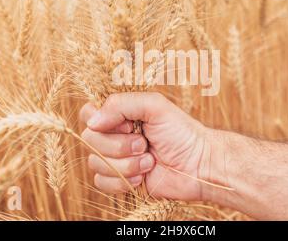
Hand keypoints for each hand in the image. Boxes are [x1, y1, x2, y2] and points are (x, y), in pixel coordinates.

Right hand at [79, 92, 210, 200]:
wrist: (199, 165)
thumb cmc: (181, 132)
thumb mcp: (154, 106)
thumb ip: (121, 104)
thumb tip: (92, 121)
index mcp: (120, 115)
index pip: (88, 114)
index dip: (101, 121)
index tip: (127, 124)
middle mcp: (114, 135)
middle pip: (90, 140)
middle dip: (119, 145)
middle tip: (144, 143)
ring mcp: (116, 159)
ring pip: (96, 163)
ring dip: (126, 164)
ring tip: (149, 160)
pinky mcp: (120, 181)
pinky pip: (102, 183)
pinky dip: (123, 180)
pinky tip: (143, 176)